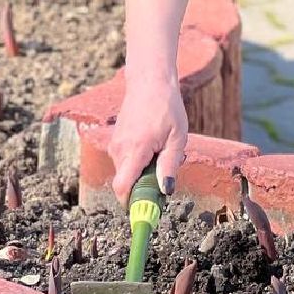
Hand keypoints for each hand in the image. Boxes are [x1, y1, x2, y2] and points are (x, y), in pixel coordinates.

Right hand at [108, 76, 188, 205]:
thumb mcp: (177, 136)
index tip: (144, 210)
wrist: (149, 82)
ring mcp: (115, 144)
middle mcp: (119, 149)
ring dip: (142, 172)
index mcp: (135, 150)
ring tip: (161, 152)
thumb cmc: (166, 107)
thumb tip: (165, 189)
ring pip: (126, 172)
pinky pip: (125, 160)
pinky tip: (153, 145)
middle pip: (126, 183)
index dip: (131, 203)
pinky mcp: (116, 140)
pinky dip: (137, 161)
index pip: (122, 187)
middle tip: (165, 174)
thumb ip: (170, 164)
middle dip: (143, 186)